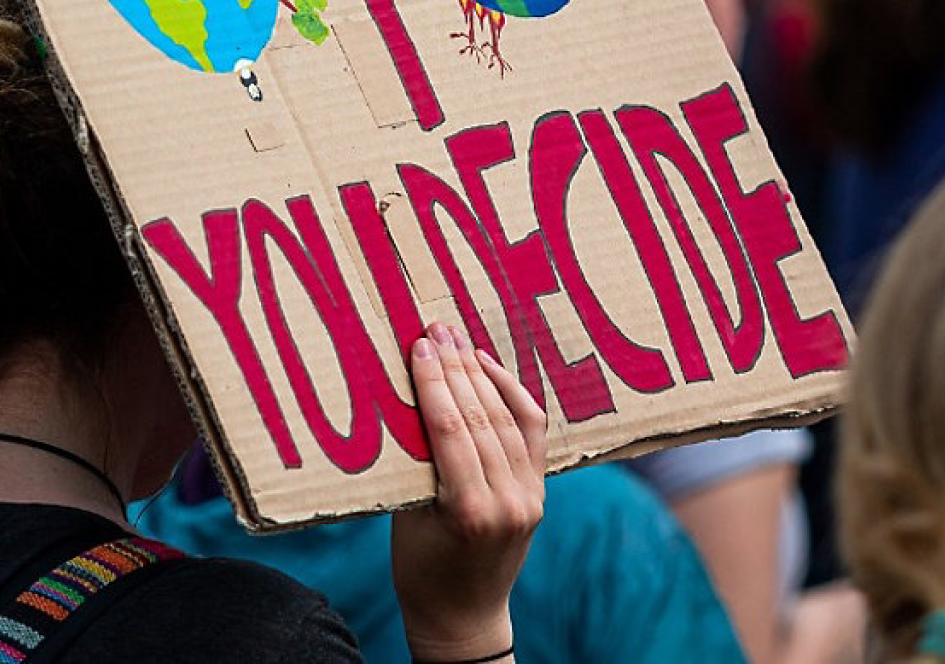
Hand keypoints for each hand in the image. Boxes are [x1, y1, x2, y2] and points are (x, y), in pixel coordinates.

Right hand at [392, 322, 546, 661]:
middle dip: (455, 366)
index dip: (433, 381)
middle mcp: (507, 502)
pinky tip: (489, 366)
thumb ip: (415, 460)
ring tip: (457, 339)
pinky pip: (530, 430)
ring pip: (506, 418)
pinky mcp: (539, 492)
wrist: (464, 618)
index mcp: (467, 511)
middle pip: (480, 416)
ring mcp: (529, 497)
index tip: (419, 344)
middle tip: (436, 327)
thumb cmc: (419, 569)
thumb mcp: (404, 516)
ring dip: (479, 372)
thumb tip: (409, 393)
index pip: (450, 428)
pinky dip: (511, 393)